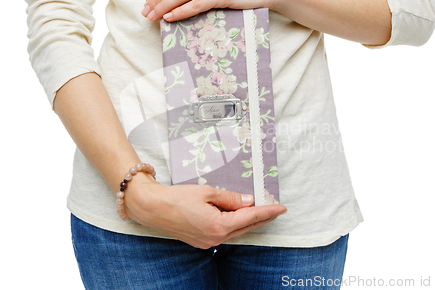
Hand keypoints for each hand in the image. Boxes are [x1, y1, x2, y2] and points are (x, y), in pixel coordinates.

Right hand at [123, 172, 286, 248]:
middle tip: (277, 209)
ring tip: (262, 213)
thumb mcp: (208, 192)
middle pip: (245, 227)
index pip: (250, 217)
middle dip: (262, 218)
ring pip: (235, 232)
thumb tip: (249, 201)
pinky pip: (224, 234)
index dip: (267, 211)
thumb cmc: (177, 197)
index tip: (281, 208)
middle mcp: (215, 238)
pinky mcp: (201, 241)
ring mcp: (207, 242)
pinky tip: (238, 217)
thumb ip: (231, 198)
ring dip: (249, 222)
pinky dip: (235, 225)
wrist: (152, 208)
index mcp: (218, 225)